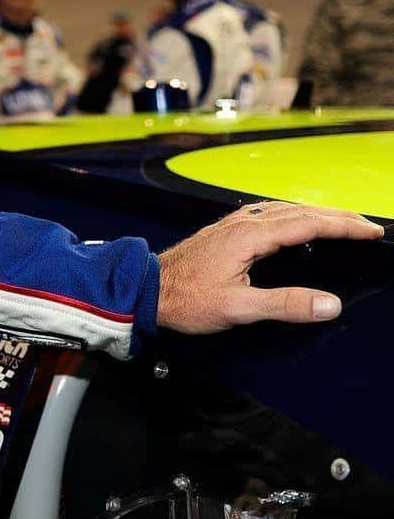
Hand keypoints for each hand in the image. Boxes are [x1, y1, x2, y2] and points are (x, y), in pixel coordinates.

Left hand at [157, 201, 384, 333]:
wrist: (146, 290)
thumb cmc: (185, 299)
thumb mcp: (238, 308)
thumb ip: (285, 305)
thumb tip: (330, 304)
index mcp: (249, 235)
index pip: (308, 224)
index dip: (343, 226)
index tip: (371, 231)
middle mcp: (242, 223)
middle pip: (300, 212)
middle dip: (338, 216)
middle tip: (368, 225)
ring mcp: (232, 225)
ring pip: (284, 211)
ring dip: (317, 214)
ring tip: (342, 222)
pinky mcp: (225, 232)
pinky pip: (269, 215)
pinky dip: (294, 217)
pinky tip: (296, 224)